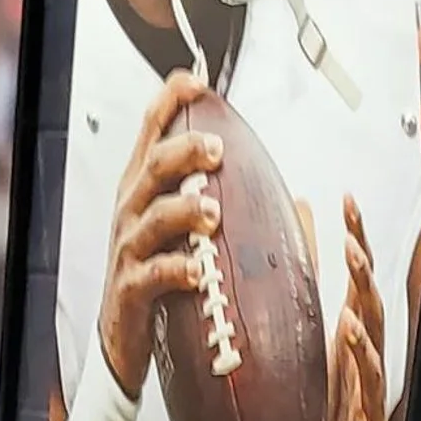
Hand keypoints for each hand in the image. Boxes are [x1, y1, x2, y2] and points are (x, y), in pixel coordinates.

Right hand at [99, 69, 219, 394]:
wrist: (125, 339)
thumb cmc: (160, 277)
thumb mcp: (188, 232)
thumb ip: (226, 204)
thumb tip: (295, 194)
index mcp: (145, 191)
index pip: (152, 134)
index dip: (168, 104)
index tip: (194, 81)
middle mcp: (132, 212)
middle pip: (152, 168)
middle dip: (183, 152)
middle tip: (217, 149)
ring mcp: (130, 249)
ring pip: (153, 218)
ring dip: (184, 211)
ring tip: (213, 213)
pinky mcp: (132, 290)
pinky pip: (154, 275)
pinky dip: (177, 270)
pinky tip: (199, 269)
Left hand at [322, 193, 387, 420]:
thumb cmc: (334, 415)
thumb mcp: (319, 354)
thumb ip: (314, 300)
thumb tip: (302, 235)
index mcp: (354, 345)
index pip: (359, 286)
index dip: (357, 244)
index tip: (346, 203)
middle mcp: (365, 371)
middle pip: (372, 318)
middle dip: (363, 283)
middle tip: (349, 249)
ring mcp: (368, 411)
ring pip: (371, 375)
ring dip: (362, 350)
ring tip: (348, 325)